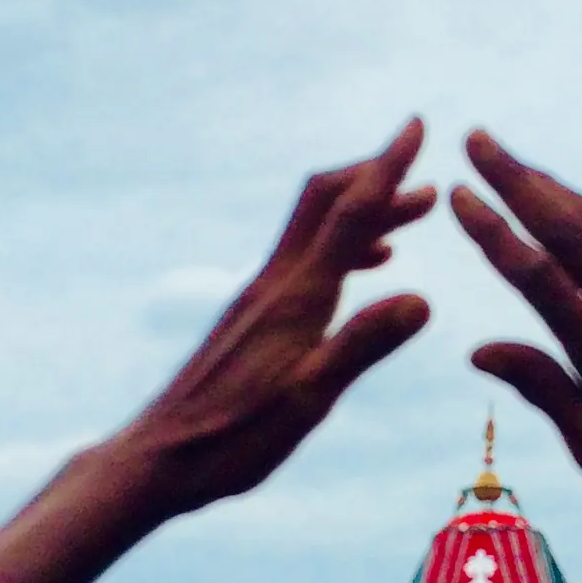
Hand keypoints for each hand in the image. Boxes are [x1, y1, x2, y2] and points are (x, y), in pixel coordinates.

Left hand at [112, 123, 433, 524]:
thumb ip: (363, 345)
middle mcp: (275, 283)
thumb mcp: (310, 400)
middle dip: (374, 176)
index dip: (386, 166)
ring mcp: (258, 297)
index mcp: (296, 297)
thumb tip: (423, 299)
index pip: (348, 213)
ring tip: (408, 219)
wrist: (159, 457)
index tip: (416, 124)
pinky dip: (341, 248)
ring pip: (314, 229)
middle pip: (324, 200)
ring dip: (361, 212)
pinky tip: (363, 270)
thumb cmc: (233, 439)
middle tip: (422, 171)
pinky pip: (304, 259)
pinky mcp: (251, 317)